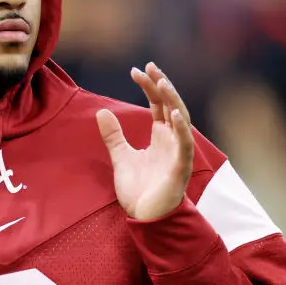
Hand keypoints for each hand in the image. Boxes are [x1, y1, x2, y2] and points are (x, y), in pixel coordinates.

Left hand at [96, 62, 194, 220]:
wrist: (146, 218)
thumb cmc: (139, 190)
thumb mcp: (121, 157)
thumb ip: (114, 135)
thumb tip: (101, 111)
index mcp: (161, 136)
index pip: (158, 104)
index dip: (150, 87)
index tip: (137, 70)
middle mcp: (172, 140)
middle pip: (170, 105)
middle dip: (161, 85)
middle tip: (149, 66)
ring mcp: (178, 152)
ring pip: (181, 120)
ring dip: (173, 100)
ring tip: (161, 82)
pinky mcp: (180, 167)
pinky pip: (184, 145)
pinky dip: (182, 129)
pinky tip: (174, 114)